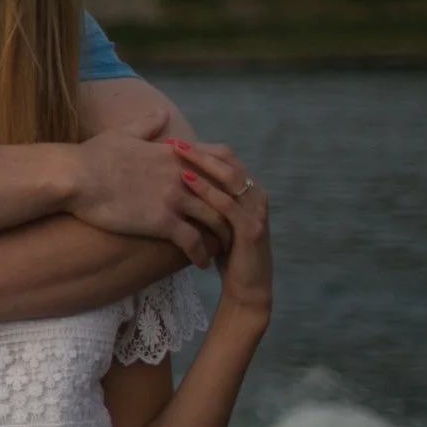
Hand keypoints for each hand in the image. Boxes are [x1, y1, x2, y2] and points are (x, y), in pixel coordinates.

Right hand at [70, 111, 227, 266]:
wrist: (74, 177)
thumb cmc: (92, 155)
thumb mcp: (122, 133)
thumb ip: (147, 125)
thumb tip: (162, 113)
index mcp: (175, 155)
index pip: (218, 163)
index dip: (229, 178)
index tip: (230, 193)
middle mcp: (182, 175)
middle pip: (223, 194)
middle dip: (234, 211)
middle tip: (237, 226)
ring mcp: (174, 199)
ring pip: (216, 219)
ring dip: (223, 236)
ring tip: (226, 250)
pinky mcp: (163, 221)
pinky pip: (193, 241)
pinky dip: (201, 254)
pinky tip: (202, 264)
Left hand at [169, 141, 272, 313]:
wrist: (247, 287)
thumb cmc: (227, 252)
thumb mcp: (215, 221)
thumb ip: (206, 199)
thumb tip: (177, 178)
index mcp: (247, 191)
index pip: (225, 158)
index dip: (200, 147)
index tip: (170, 139)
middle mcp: (255, 196)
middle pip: (228, 161)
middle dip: (199, 150)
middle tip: (171, 140)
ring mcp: (256, 211)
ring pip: (229, 178)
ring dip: (202, 163)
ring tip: (176, 152)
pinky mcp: (252, 230)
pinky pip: (228, 205)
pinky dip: (208, 191)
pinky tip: (186, 181)